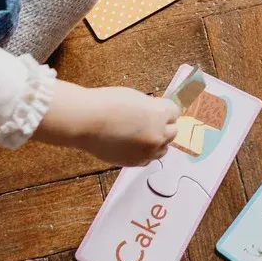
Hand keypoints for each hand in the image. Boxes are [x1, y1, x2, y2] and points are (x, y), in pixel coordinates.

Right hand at [33, 81, 178, 165]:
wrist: (86, 122)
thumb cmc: (107, 104)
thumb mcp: (135, 98)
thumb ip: (151, 108)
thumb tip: (157, 114)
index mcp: (159, 114)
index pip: (175, 112)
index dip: (166, 109)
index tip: (161, 109)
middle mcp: (158, 134)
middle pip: (173, 132)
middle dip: (164, 126)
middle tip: (152, 122)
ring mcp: (147, 151)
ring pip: (163, 149)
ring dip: (157, 141)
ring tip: (142, 134)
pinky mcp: (135, 162)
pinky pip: (148, 159)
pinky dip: (145, 152)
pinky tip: (134, 144)